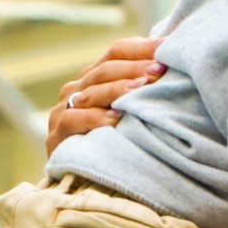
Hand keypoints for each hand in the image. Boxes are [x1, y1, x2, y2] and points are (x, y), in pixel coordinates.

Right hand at [46, 37, 164, 154]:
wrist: (83, 180)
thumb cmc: (115, 140)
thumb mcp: (130, 109)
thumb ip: (143, 85)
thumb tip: (171, 54)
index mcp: (94, 76)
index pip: (117, 52)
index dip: (141, 48)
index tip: (167, 47)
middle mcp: (76, 89)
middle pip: (105, 69)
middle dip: (135, 68)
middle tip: (159, 70)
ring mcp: (63, 111)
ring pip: (90, 92)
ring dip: (118, 89)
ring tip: (141, 87)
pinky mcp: (56, 136)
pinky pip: (73, 120)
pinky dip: (95, 118)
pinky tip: (115, 118)